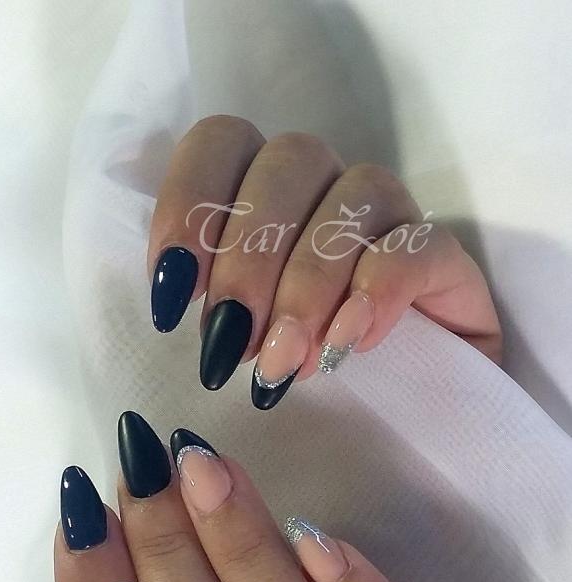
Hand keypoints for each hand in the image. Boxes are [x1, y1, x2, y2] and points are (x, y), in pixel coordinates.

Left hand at [147, 116, 500, 409]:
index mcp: (261, 189)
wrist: (395, 413)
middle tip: (231, 346)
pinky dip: (378, 290)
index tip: (173, 296)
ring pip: (354, 195)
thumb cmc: (290, 372)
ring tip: (287, 362)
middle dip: (249, 262)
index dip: (190, 206)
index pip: (221, 142)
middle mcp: (325, 185)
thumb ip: (193, 307)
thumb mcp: (227, 344)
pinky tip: (349, 344)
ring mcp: (389, 216)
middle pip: (288, 163)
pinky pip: (419, 244)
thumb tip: (163, 300)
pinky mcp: (443, 260)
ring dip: (308, 285)